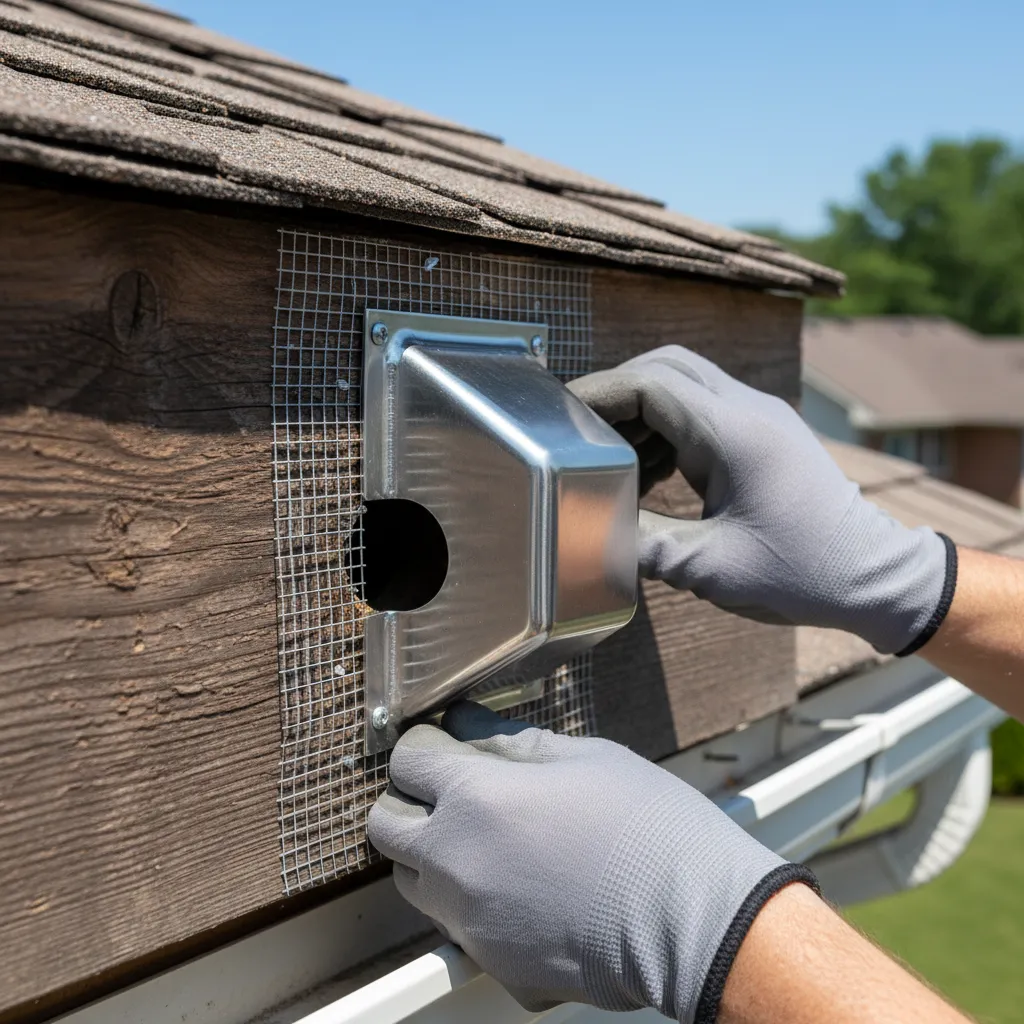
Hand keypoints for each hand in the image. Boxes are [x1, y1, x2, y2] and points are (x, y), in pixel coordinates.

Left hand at [368, 702, 815, 1022]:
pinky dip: (471, 902)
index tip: (442, 745)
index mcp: (475, 799)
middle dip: (408, 802)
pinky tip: (523, 887)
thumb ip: (511, 742)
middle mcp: (456, 863)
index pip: (406, 761)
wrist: (694, 921)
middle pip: (385, 826)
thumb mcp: (583, 758)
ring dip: (431, 854)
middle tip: (451, 793)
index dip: (423, 746)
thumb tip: (469, 725)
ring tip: (488, 841)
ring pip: (413, 880)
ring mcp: (469, 921)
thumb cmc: (649, 830)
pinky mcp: (492, 963)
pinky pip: (456, 926)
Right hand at [568, 345, 955, 654]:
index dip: (598, 393)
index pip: (650, 383)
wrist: (873, 577)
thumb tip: (589, 532)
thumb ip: (643, 545)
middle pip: (665, 366)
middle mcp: (749, 410)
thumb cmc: (803, 573)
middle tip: (578, 433)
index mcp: (734, 433)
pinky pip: (702, 410)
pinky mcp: (764, 434)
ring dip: (641, 413)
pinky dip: (665, 430)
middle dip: (614, 394)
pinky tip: (647, 476)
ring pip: (683, 384)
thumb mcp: (711, 569)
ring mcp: (760, 417)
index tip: (560, 417)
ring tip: (610, 463)